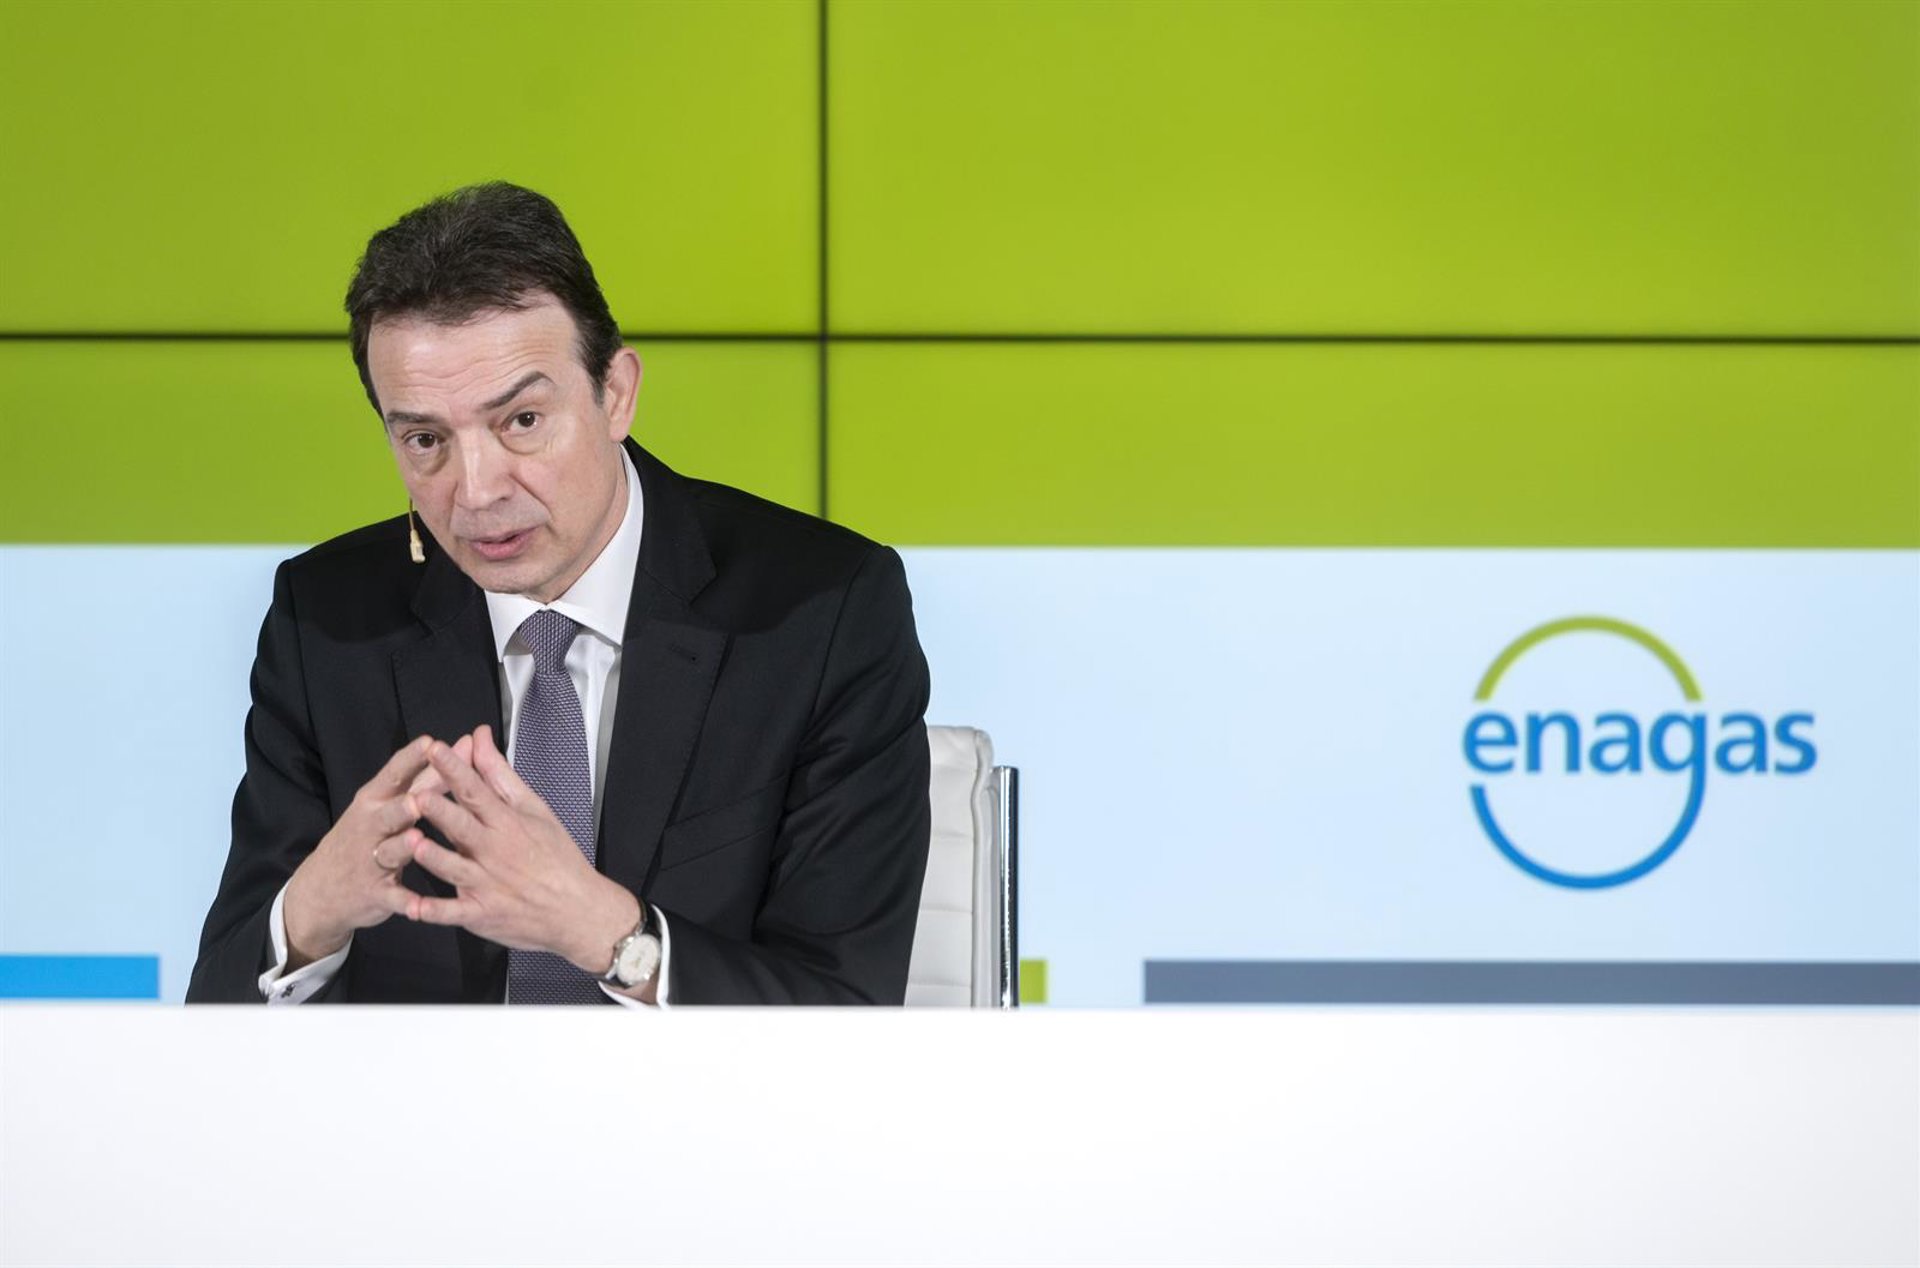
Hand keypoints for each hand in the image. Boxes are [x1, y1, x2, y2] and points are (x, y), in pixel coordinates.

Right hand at [282, 735, 447, 967]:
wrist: (323, 888)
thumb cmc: (368, 834)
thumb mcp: (388, 804)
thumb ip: (427, 778)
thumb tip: (462, 744)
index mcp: (376, 800)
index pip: (394, 774)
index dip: (412, 759)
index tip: (431, 742)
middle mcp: (370, 826)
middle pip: (389, 812)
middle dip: (404, 805)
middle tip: (419, 797)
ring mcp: (370, 860)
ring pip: (389, 851)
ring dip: (402, 847)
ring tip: (416, 840)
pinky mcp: (375, 892)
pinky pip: (393, 897)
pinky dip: (407, 902)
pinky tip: (420, 906)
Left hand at [407, 725, 638, 973]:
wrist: (576, 909)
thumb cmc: (556, 855)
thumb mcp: (534, 809)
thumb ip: (499, 774)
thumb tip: (478, 736)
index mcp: (507, 823)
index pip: (477, 791)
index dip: (455, 770)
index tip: (435, 750)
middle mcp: (495, 852)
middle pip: (463, 828)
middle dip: (440, 811)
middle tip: (417, 796)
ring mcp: (487, 885)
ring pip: (455, 870)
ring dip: (435, 858)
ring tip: (414, 844)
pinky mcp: (480, 914)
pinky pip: (454, 914)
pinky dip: (434, 913)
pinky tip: (414, 910)